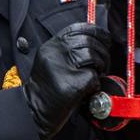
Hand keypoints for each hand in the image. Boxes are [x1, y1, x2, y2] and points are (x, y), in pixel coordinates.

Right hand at [24, 22, 112, 138]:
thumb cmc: (47, 86)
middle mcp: (55, 54)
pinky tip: (88, 89)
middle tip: (103, 63)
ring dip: (100, 66)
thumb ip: (69, 49)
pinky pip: (93, 77)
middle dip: (103, 52)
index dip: (96, 32)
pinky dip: (96, 83)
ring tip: (96, 75)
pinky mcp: (72, 85)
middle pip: (88, 42)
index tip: (105, 38)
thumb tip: (96, 40)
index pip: (78, 29)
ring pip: (93, 56)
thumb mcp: (52, 60)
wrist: (34, 110)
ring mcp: (63, 69)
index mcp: (52, 46)